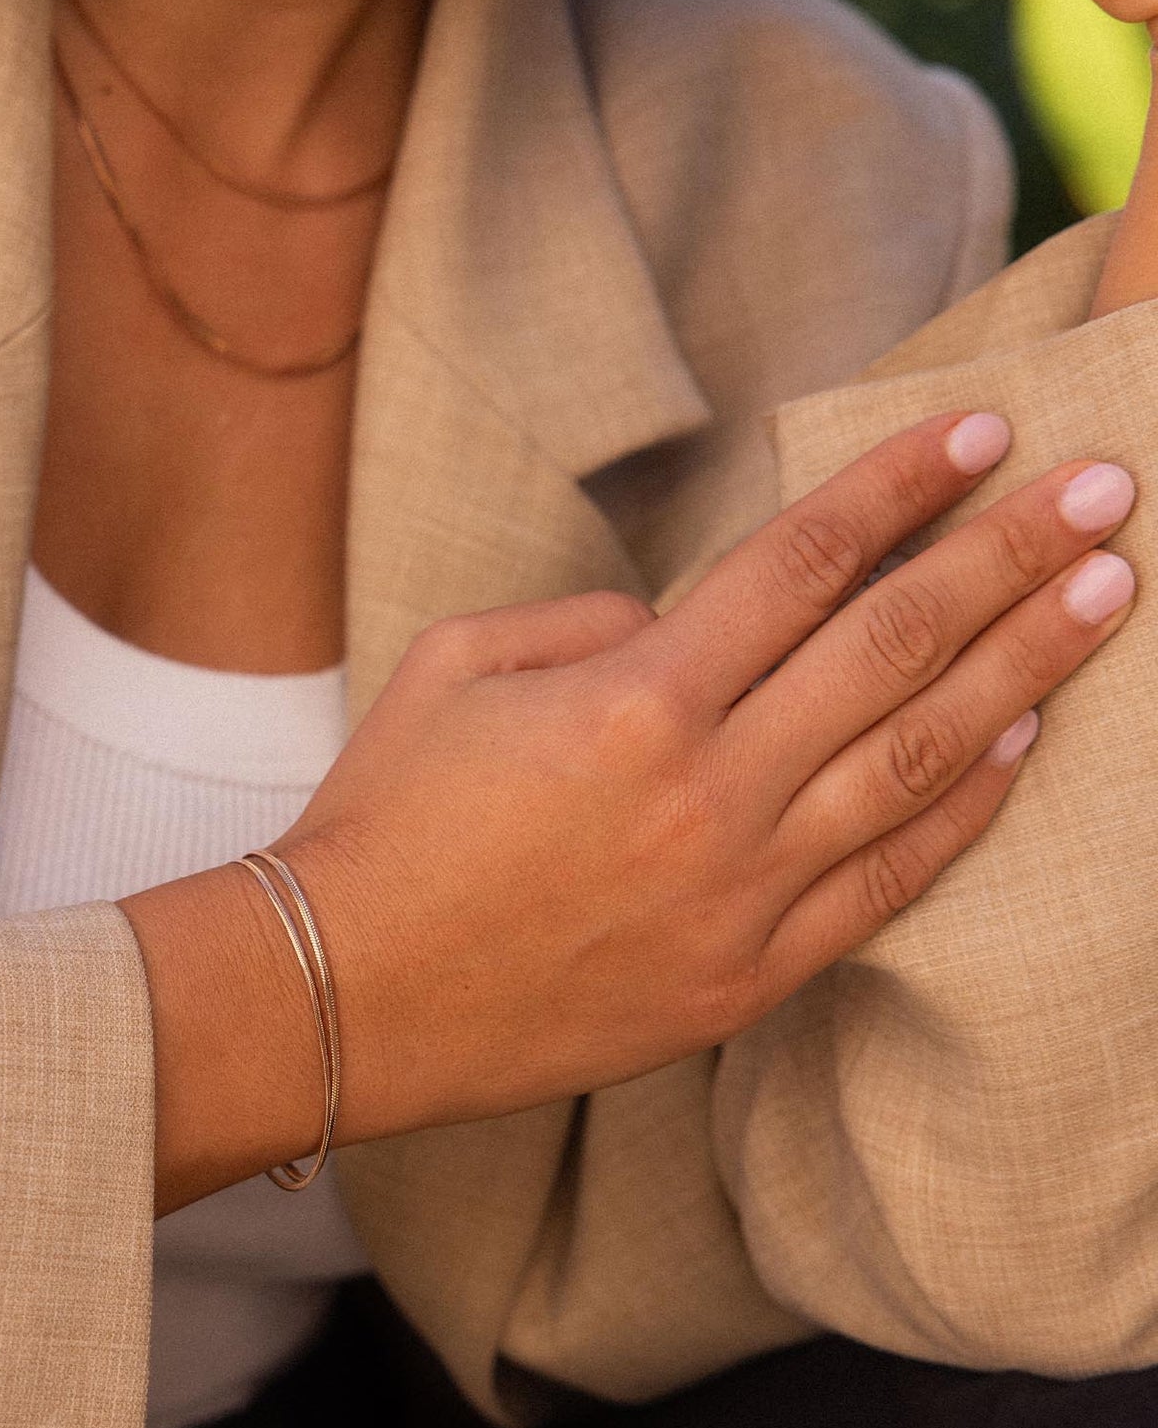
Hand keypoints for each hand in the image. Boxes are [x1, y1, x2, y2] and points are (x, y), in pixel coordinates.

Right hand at [249, 415, 1131, 1154]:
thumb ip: (585, 620)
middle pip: (894, 644)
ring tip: (1110, 596)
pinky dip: (962, 811)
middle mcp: (709, 788)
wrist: (346, 997)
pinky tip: (1022, 747)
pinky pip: (886, 886)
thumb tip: (679, 624)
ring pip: (917, 759)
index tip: (982, 431)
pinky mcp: (745, 976)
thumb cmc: (384, 820)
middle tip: (1110, 486)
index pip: (801, 563)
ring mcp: (740, 892)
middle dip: (1012, 553)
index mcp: (632, 698)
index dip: (899, 486)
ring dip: (1026, 667)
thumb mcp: (451, 667)